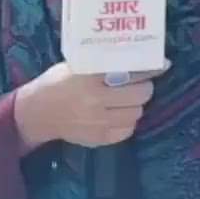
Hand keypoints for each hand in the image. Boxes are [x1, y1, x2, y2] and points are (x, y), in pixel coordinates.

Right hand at [14, 61, 169, 150]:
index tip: (163, 64)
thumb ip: (103, 64)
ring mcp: (97, 123)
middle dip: (145, 87)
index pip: (131, 72)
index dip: (150, 69)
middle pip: (141, 94)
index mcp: (90, 78)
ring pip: (137, 113)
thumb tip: (137, 59)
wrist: (36, 113)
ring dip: (137, 105)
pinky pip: (127, 131)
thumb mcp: (77, 65)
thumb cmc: (57, 82)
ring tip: (128, 99)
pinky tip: (119, 114)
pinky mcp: (98, 139)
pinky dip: (128, 121)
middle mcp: (96, 101)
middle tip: (140, 83)